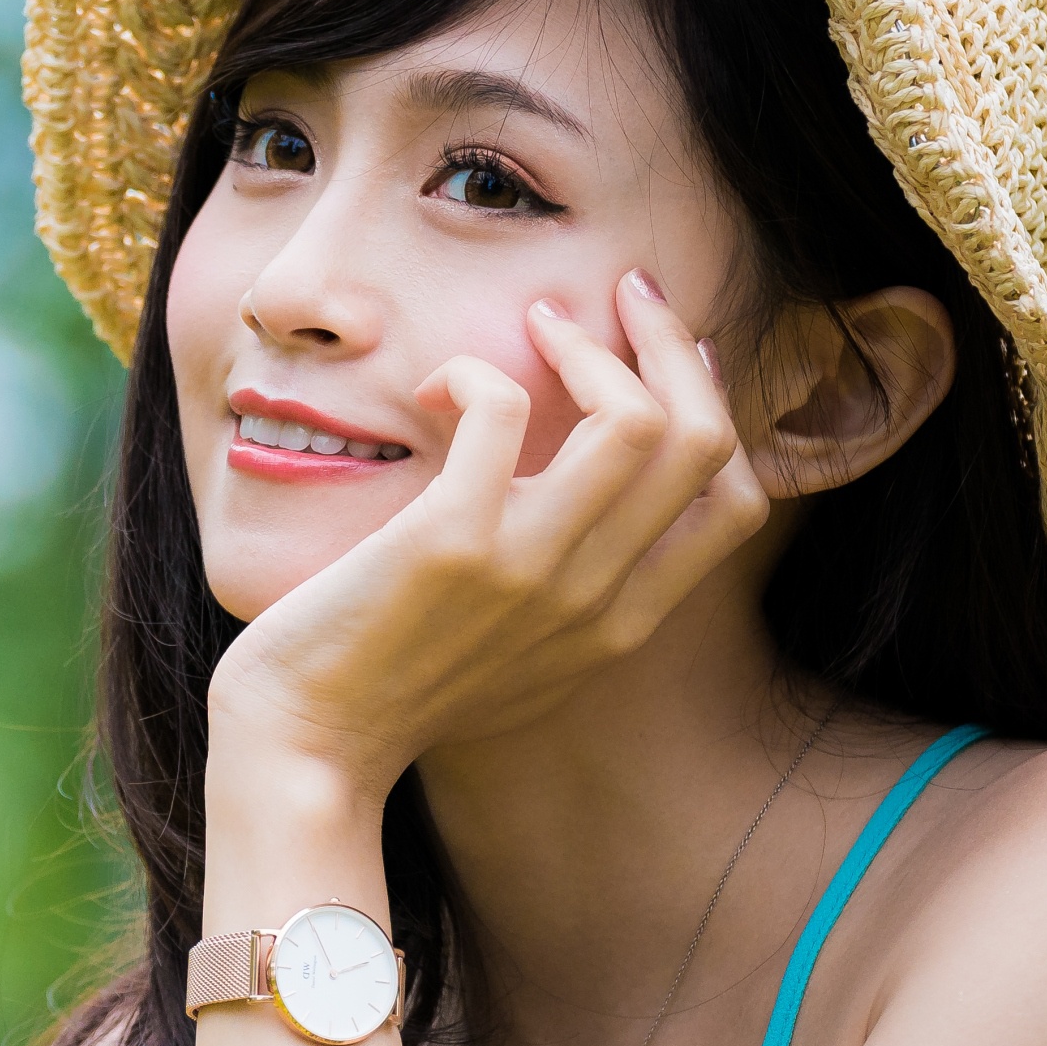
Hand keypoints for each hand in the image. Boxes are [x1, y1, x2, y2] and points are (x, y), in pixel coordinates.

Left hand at [206, 270, 764, 803]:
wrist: (309, 749)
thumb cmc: (395, 693)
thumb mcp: (521, 658)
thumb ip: (574, 593)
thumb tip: (591, 497)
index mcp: (620, 625)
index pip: (737, 502)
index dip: (718, 409)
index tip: (675, 356)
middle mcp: (593, 599)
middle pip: (701, 441)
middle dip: (674, 343)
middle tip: (626, 296)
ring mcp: (528, 570)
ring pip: (635, 420)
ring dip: (588, 344)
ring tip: (537, 322)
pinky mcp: (451, 542)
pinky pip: (501, 409)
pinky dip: (476, 372)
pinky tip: (436, 387)